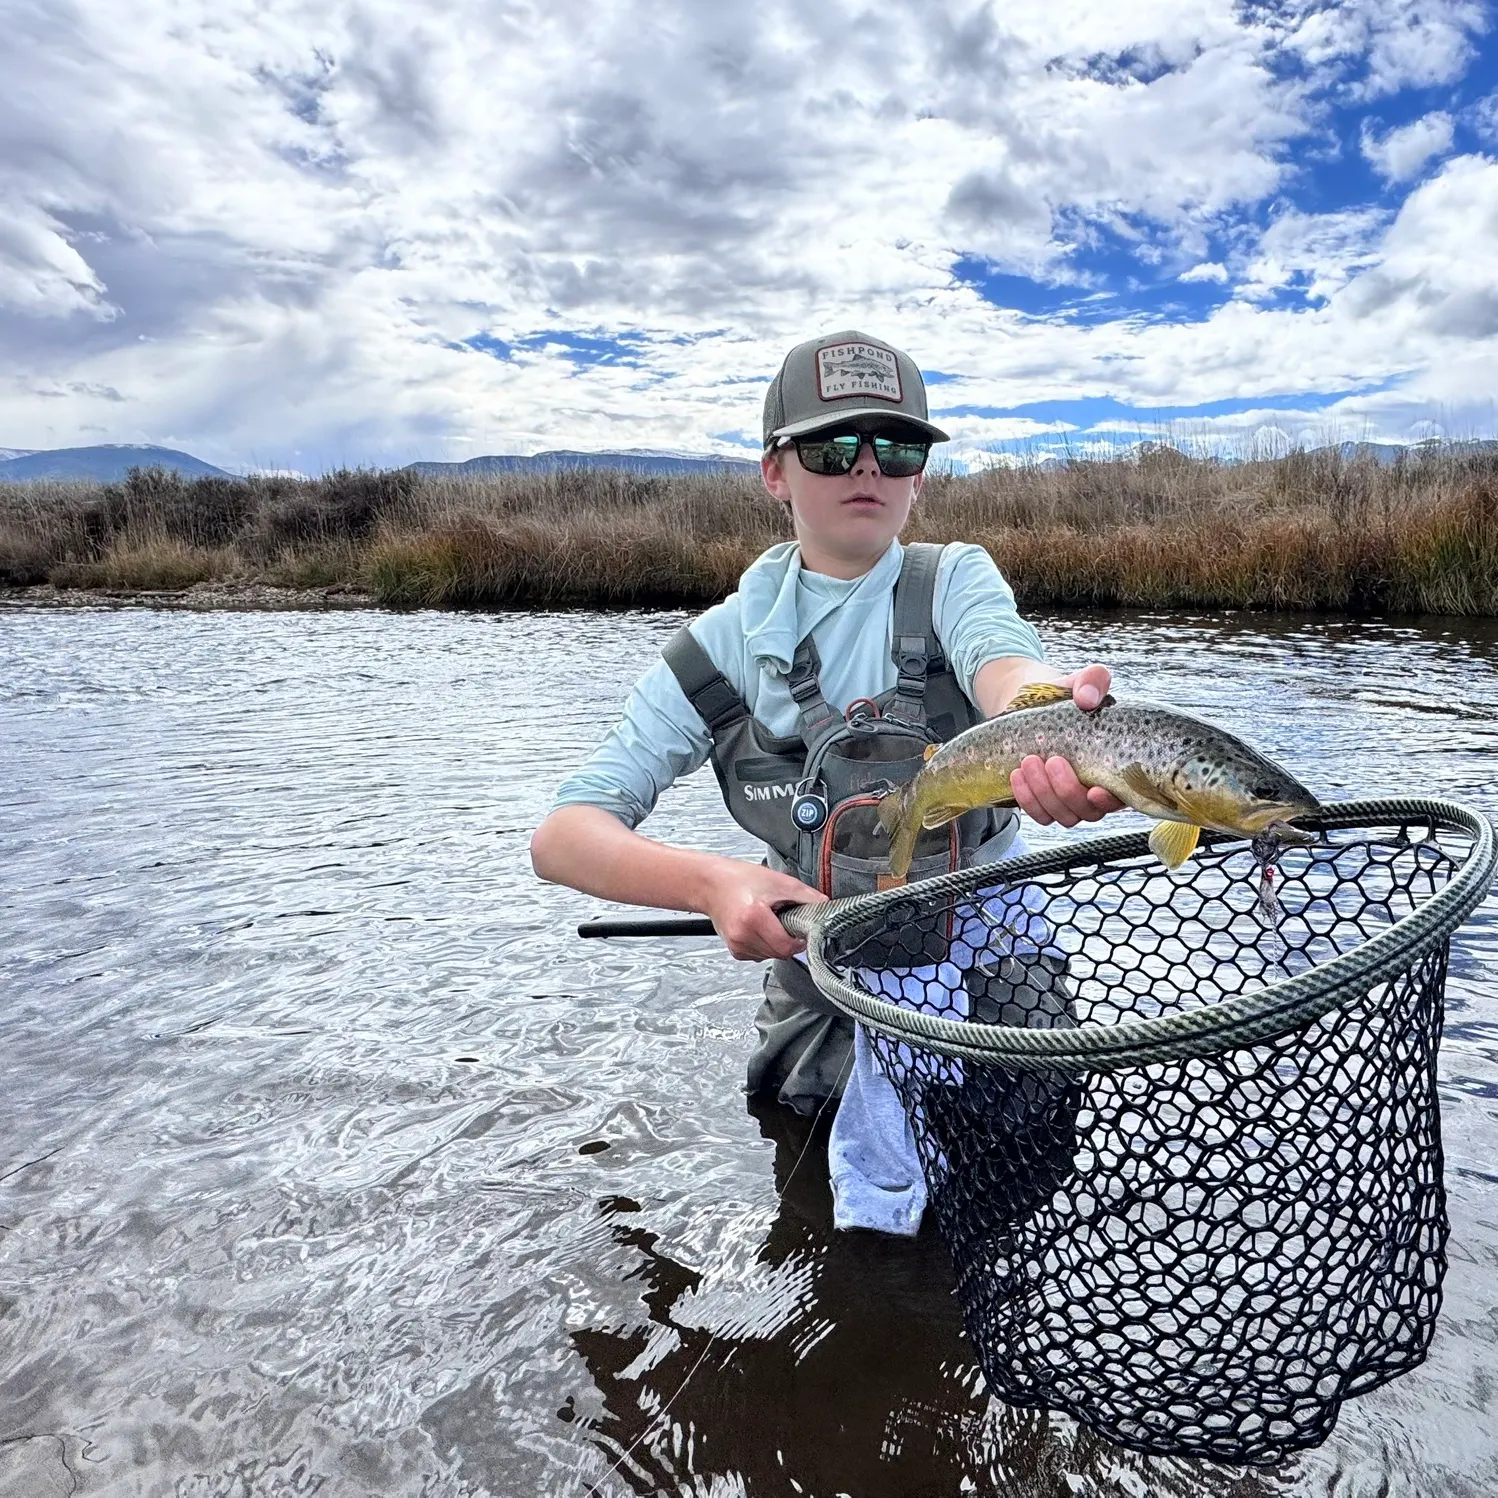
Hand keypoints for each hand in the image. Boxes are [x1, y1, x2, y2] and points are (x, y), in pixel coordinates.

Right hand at [701, 860, 825, 961]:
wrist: (710, 884)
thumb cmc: (739, 880)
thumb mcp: (777, 881)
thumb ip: (806, 896)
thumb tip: (825, 907)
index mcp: (754, 918)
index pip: (787, 946)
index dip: (799, 938)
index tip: (799, 925)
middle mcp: (743, 936)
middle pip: (780, 953)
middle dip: (788, 939)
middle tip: (783, 918)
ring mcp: (737, 946)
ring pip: (771, 956)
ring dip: (776, 942)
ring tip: (769, 920)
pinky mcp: (735, 950)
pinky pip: (760, 955)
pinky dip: (765, 944)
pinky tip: (759, 927)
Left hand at [1008, 663, 1124, 826]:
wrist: (1029, 701)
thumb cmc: (1065, 695)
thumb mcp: (1081, 682)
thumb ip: (1093, 681)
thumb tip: (1087, 698)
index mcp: (1116, 766)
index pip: (1122, 797)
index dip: (1111, 800)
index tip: (1095, 789)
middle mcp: (1095, 788)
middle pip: (1088, 811)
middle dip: (1067, 790)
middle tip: (1051, 760)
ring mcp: (1068, 798)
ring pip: (1063, 815)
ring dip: (1044, 794)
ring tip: (1029, 762)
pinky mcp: (1043, 801)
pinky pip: (1039, 814)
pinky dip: (1027, 799)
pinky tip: (1017, 775)